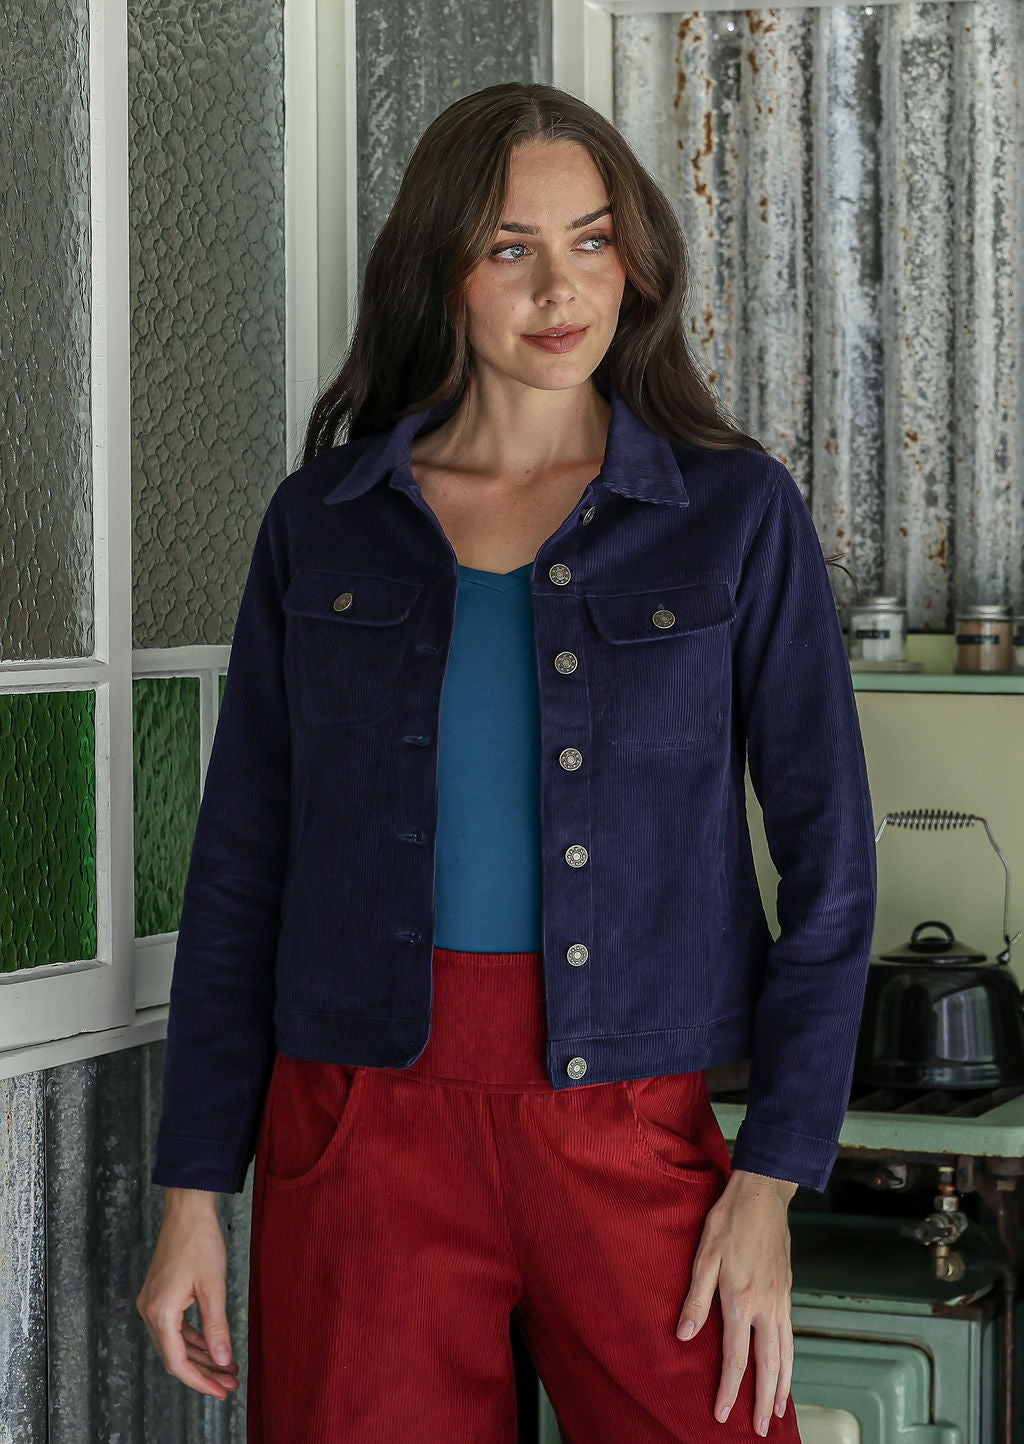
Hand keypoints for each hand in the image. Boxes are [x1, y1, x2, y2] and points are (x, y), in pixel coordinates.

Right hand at [136, 1188, 239, 1399]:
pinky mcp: (159, 1295)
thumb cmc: (200, 1241)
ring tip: (226, 1367)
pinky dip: (194, 1338)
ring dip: (200, 1356)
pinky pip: (175, 1327)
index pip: (177, 1362)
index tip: (221, 1392)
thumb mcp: (213, 1286)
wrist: (187, 1209)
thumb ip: (217, 1326)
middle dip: (203, 1372)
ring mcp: (152, 1303)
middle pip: (175, 1356)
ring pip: (175, 1343)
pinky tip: (213, 1344)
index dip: (199, 1381)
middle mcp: (150, 1311)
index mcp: (160, 1312)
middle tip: (229, 1383)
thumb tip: (221, 1361)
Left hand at [676, 1168, 796, 1435]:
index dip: (729, 1389)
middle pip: (769, 1365)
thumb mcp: (704, 1253)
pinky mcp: (788, 1290)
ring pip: (786, 1353)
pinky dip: (791, 1359)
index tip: (722, 1414)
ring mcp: (781, 1299)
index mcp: (741, 1299)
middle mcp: (766, 1306)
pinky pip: (791, 1335)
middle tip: (761, 1429)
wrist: (764, 1193)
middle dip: (763, 1400)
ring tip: (778, 1410)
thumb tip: (683, 1335)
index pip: (735, 1357)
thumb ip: (695, 1297)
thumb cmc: (730, 1219)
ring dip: (783, 1386)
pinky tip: (787, 1367)